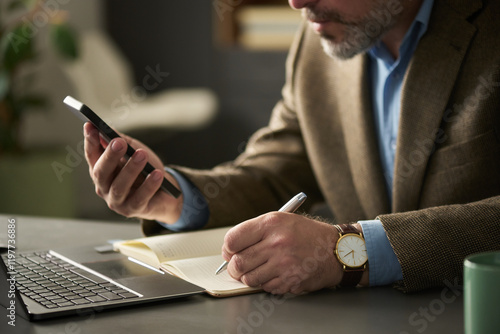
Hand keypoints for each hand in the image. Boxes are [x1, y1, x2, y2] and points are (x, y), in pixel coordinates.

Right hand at [83, 122, 182, 222]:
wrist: (165, 194)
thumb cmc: (146, 170)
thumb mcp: (135, 152)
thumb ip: (123, 143)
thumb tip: (110, 132)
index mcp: (101, 170)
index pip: (92, 155)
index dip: (90, 141)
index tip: (91, 125)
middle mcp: (103, 187)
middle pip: (101, 172)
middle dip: (109, 156)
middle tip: (118, 143)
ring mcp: (116, 201)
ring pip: (119, 186)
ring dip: (131, 169)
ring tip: (141, 155)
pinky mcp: (132, 210)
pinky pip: (140, 198)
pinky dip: (149, 185)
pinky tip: (157, 174)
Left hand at [221, 212, 343, 294]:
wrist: (335, 250)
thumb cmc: (307, 234)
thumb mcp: (281, 220)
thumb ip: (255, 231)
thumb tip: (230, 248)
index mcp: (271, 223)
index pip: (233, 239)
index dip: (228, 248)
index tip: (230, 251)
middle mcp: (277, 243)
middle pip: (238, 262)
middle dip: (234, 267)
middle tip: (239, 266)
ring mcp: (284, 264)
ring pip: (249, 279)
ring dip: (250, 277)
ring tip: (259, 269)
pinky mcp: (290, 281)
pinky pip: (265, 287)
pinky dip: (266, 283)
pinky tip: (276, 273)